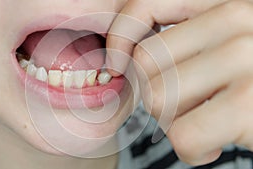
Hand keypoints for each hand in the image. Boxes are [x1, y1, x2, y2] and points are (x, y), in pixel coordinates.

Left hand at [107, 0, 252, 165]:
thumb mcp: (225, 43)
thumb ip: (184, 40)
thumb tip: (123, 56)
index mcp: (225, 3)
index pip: (145, 5)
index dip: (120, 36)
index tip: (115, 62)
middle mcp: (238, 20)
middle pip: (145, 62)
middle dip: (156, 93)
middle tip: (185, 104)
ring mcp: (247, 59)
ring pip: (158, 99)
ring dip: (174, 121)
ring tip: (205, 121)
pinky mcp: (250, 105)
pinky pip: (183, 134)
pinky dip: (191, 149)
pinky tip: (212, 144)